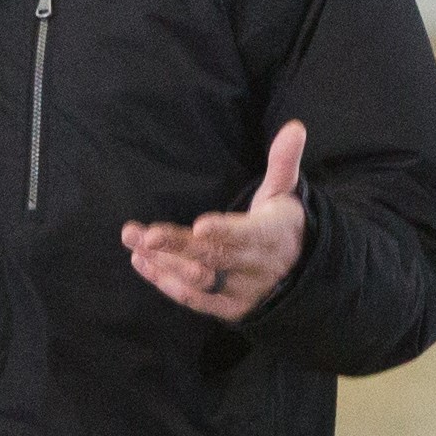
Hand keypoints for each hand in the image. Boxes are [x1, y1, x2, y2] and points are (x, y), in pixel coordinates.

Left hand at [126, 120, 308, 323]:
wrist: (300, 274)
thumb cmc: (281, 224)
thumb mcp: (285, 193)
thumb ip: (283, 162)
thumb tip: (294, 127)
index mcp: (270, 236)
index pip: (247, 235)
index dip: (224, 232)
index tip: (199, 226)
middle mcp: (255, 267)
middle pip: (214, 258)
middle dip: (178, 246)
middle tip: (146, 234)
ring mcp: (241, 290)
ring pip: (199, 280)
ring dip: (164, 264)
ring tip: (135, 243)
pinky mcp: (227, 308)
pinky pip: (194, 299)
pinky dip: (166, 283)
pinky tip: (141, 262)